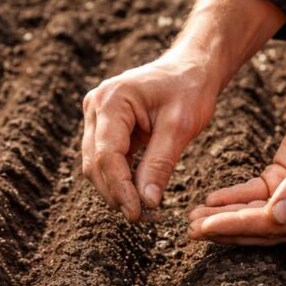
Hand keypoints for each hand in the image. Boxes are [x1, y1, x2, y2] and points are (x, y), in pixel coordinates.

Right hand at [80, 0, 285, 222]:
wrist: (191, 67)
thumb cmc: (190, 89)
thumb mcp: (181, 126)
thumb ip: (160, 164)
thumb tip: (147, 203)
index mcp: (112, 100)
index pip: (108, 155)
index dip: (120, 189)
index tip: (137, 214)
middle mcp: (95, 106)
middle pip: (95, 163)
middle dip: (115, 193)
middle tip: (141, 218)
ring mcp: (95, 115)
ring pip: (95, 165)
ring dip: (115, 189)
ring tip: (141, 209)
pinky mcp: (101, 125)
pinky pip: (104, 159)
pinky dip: (118, 178)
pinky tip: (136, 193)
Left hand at [188, 76, 285, 244]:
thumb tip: (278, 217)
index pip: (273, 225)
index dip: (236, 226)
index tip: (205, 228)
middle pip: (261, 227)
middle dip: (224, 229)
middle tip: (190, 232)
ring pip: (255, 214)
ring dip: (224, 217)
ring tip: (193, 219)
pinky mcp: (285, 181)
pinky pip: (255, 195)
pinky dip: (234, 199)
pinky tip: (210, 201)